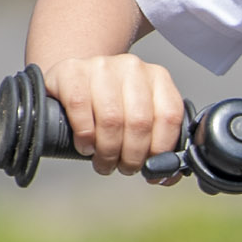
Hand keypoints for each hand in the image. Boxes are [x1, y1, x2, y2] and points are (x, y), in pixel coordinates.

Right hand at [48, 54, 185, 173]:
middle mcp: (132, 68)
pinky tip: (86, 146)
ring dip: (108, 151)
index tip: (151, 167)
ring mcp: (101, 66)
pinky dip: (85, 136)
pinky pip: (81, 108)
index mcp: (158, 77)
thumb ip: (157, 141)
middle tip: (124, 168)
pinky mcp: (71, 71)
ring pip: (112, 119)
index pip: (169, 116)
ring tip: (104, 162)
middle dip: (132, 156)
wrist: (73, 81)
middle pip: (140, 122)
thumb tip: (166, 175)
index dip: (161, 149)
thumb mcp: (138, 116)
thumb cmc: (109, 105)